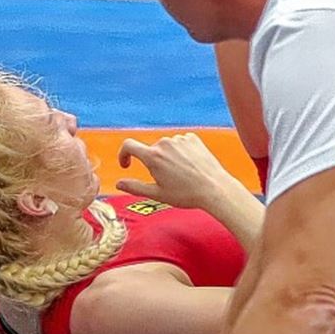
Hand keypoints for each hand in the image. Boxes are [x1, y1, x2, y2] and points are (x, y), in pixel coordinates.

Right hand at [117, 133, 238, 211]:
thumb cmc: (186, 195)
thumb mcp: (157, 194)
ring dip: (169, 157)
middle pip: (151, 150)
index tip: (127, 164)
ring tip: (183, 174)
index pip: (128, 145)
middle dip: (154, 162)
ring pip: (167, 147)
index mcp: (152, 157)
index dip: (123, 154)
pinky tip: (191, 165)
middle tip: (168, 179)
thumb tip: (119, 183)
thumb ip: (135, 187)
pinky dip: (181, 152)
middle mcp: (164, 143)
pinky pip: (180, 143)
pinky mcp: (192, 138)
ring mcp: (179, 139)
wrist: (216, 189)